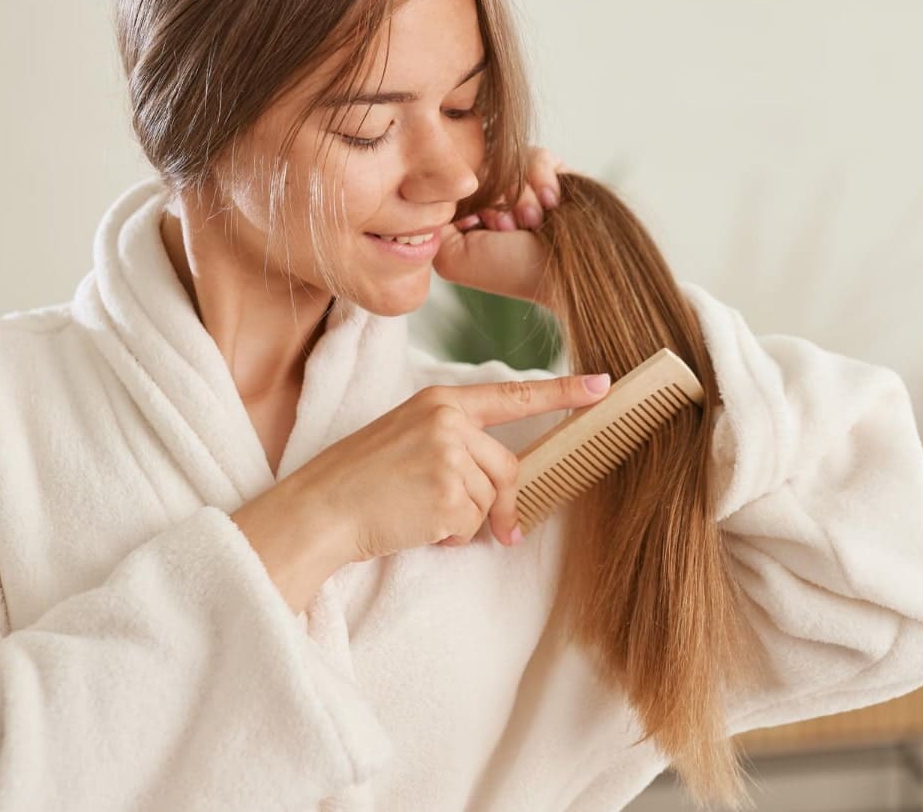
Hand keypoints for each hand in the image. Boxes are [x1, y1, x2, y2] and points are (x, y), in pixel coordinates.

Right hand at [296, 372, 610, 567]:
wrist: (319, 509)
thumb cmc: (360, 479)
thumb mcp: (410, 440)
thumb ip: (461, 448)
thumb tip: (510, 496)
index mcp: (441, 400)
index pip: (514, 395)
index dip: (563, 393)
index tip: (603, 386)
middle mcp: (449, 421)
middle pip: (508, 468)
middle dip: (489, 500)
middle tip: (440, 508)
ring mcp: (450, 456)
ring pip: (491, 501)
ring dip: (462, 519)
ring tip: (415, 509)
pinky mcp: (448, 493)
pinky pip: (474, 526)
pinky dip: (448, 535)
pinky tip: (414, 524)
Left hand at [432, 145, 569, 306]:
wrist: (568, 273)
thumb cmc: (513, 271)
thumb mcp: (453, 256)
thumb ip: (432, 224)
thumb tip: (431, 195)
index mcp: (471, 216)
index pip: (456, 183)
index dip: (471, 200)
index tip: (487, 226)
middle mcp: (497, 199)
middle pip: (482, 168)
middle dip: (498, 198)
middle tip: (512, 227)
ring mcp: (525, 186)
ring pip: (509, 162)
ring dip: (522, 194)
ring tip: (535, 220)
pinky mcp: (552, 175)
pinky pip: (537, 155)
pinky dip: (543, 180)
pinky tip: (553, 203)